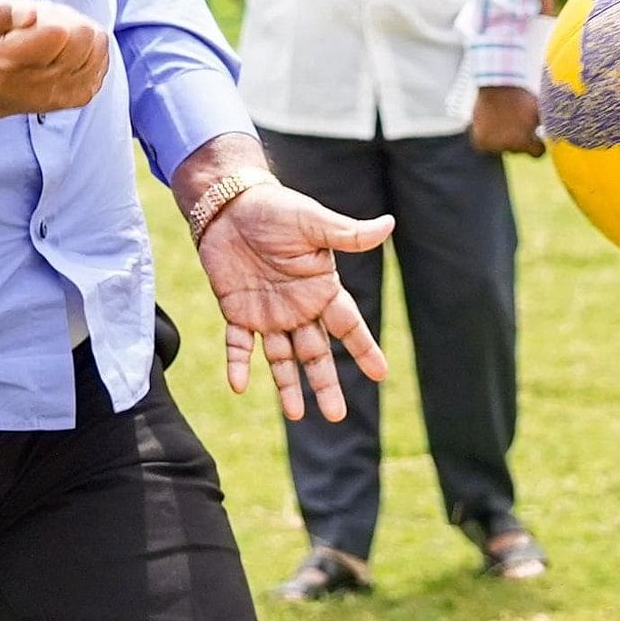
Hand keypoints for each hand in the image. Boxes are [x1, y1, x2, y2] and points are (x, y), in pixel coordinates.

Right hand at [0, 0, 109, 121]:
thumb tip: (30, 14)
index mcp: (4, 64)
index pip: (58, 32)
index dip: (46, 14)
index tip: (25, 19)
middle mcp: (35, 88)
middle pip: (82, 35)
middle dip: (64, 19)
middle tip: (37, 26)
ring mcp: (60, 96)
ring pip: (97, 45)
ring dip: (77, 32)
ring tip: (49, 37)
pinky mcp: (77, 98)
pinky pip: (102, 59)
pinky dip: (88, 48)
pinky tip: (62, 52)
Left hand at [196, 180, 393, 421]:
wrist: (230, 204)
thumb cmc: (277, 209)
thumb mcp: (313, 221)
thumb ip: (348, 234)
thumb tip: (389, 224)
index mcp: (321, 288)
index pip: (348, 325)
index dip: (363, 349)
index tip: (380, 374)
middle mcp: (299, 307)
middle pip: (316, 353)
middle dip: (326, 383)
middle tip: (337, 415)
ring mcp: (268, 313)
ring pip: (282, 358)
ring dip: (289, 386)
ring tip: (297, 416)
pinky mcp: (237, 311)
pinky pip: (239, 344)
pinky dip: (239, 364)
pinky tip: (239, 386)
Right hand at [469, 83, 544, 156]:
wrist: (497, 86)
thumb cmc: (521, 97)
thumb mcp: (539, 111)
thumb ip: (548, 126)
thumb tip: (559, 135)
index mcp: (524, 142)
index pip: (538, 153)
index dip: (538, 143)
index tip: (535, 135)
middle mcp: (508, 147)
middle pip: (518, 149)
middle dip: (518, 139)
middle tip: (516, 122)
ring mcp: (492, 145)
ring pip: (502, 148)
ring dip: (503, 139)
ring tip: (504, 120)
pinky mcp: (480, 142)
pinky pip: (487, 145)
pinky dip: (489, 138)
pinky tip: (493, 124)